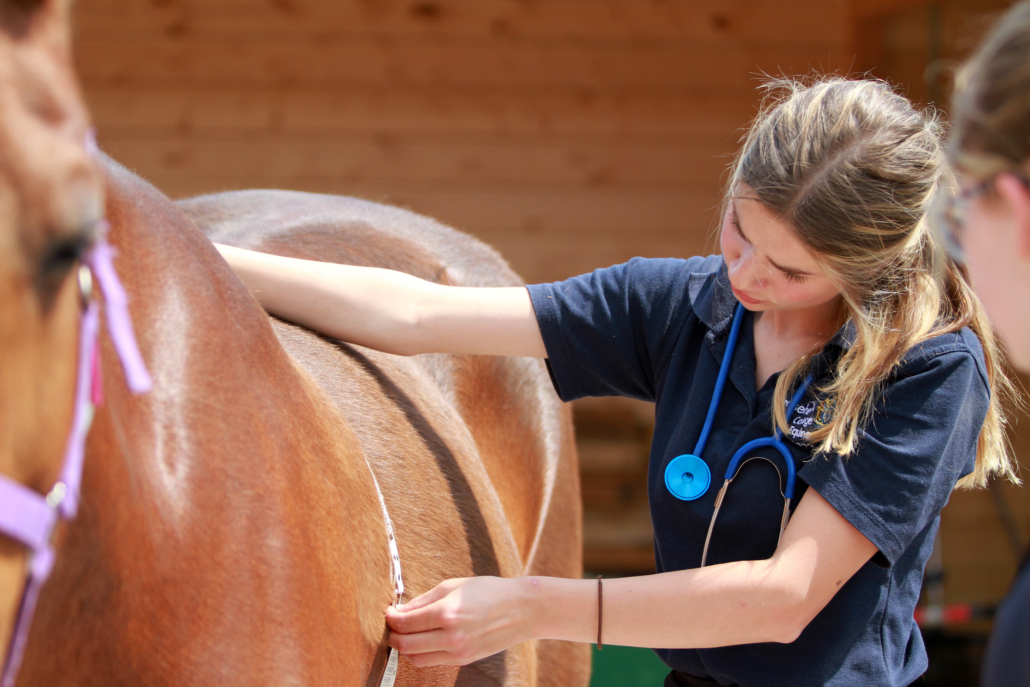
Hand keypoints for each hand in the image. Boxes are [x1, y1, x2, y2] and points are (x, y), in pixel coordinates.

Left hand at [385, 576, 532, 666]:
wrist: (521, 610)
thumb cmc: (488, 591)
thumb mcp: (453, 586)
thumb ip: (424, 600)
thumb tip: (401, 610)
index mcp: (447, 613)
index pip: (406, 623)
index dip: (391, 618)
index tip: (388, 612)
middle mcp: (451, 636)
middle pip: (406, 645)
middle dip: (393, 636)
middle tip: (392, 625)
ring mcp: (458, 652)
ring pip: (416, 659)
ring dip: (405, 648)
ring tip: (406, 633)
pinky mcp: (463, 660)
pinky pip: (432, 661)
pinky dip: (421, 653)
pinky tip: (422, 640)